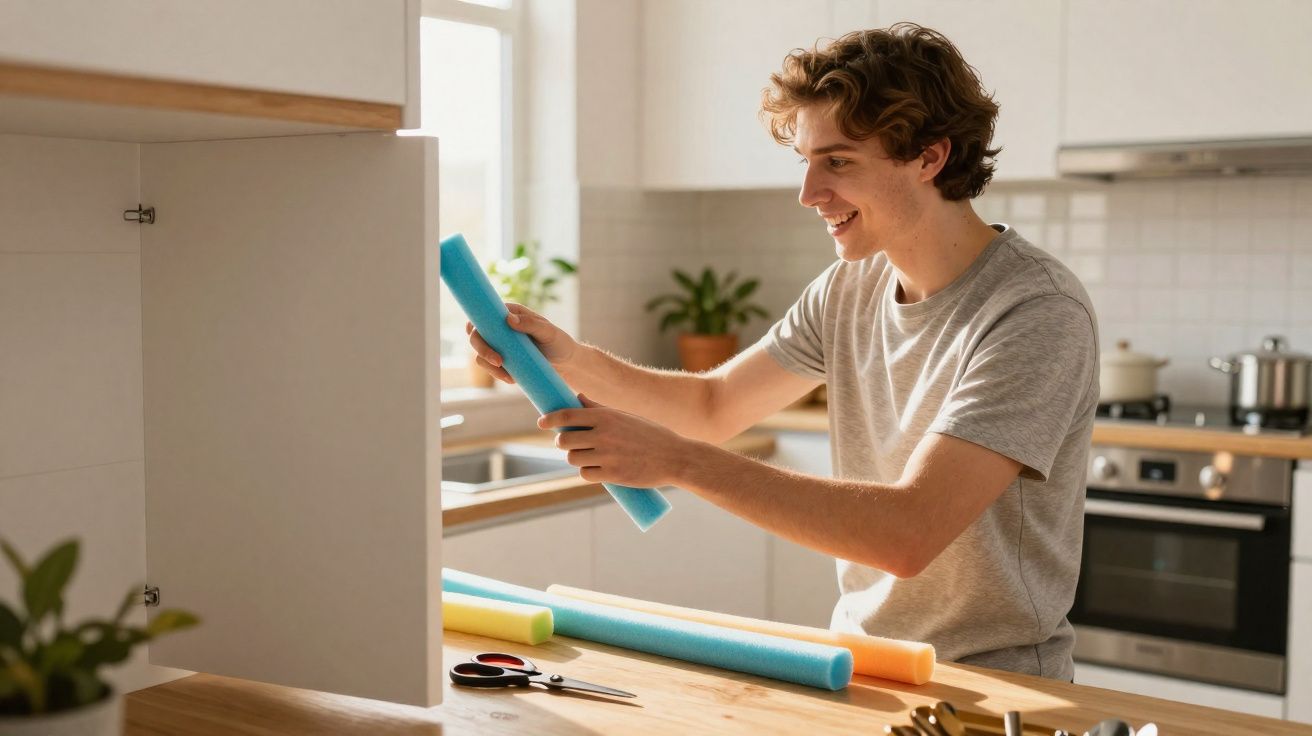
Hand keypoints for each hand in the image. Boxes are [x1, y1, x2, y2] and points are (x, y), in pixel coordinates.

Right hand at [466, 303, 578, 383]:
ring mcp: (500, 346)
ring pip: (481, 355)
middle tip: (498, 362)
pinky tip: (512, 379)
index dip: (474, 322)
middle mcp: (501, 329)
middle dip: (482, 349)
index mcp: (511, 314)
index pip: (485, 314)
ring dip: (489, 366)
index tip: (473, 332)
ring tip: (509, 377)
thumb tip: (509, 319)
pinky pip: (491, 368)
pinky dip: (498, 374)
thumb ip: (531, 324)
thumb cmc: (559, 342)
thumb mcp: (549, 332)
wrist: (566, 363)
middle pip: (477, 336)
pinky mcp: (503, 361)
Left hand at [540, 395, 694, 487]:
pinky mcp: (612, 475)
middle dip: (563, 443)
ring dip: (576, 459)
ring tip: (588, 457)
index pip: (568, 415)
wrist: (674, 457)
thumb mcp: (625, 417)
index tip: (542, 422)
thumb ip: (599, 409)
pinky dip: (588, 472)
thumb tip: (577, 398)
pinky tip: (598, 469)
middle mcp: (604, 435)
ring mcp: (607, 456)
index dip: (550, 418)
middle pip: (564, 440)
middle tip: (571, 444)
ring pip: (573, 458)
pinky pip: (585, 474)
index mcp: (607, 417)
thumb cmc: (650, 434)